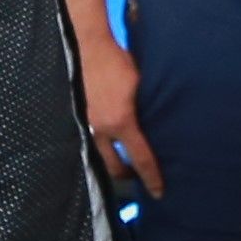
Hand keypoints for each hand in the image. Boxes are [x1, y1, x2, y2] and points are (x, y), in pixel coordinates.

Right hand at [76, 33, 161, 195]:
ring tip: (126, 160)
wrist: (89, 48)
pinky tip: (111, 140)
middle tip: (141, 175)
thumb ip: (150, 108)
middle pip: (114, 167)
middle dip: (128, 175)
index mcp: (122, 122)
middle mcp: (101, 129)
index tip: (159, 192)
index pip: (141, 158)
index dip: (151, 177)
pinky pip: (92, 140)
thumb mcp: (143, 85)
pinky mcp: (79, 117)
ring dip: (113, 160)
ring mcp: (87, 124)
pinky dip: (103, 146)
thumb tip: (161, 124)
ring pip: (100, 155)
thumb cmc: (120, 62)